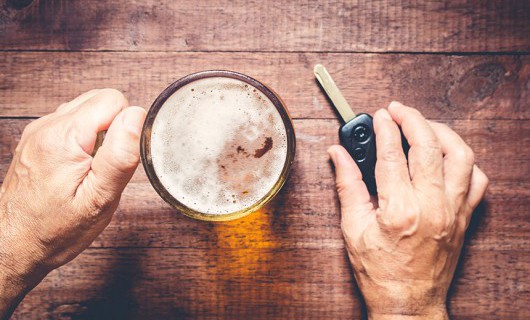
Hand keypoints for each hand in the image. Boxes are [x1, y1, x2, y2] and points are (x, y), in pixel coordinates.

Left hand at [0, 89, 145, 317]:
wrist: (14, 245)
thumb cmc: (56, 230)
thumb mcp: (99, 199)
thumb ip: (120, 154)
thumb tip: (136, 116)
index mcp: (64, 137)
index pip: (114, 100)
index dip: (127, 128)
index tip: (117, 158)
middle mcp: (46, 127)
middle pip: (100, 100)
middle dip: (114, 129)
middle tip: (105, 167)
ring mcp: (38, 131)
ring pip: (87, 109)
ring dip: (99, 133)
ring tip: (91, 169)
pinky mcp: (36, 138)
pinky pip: (72, 121)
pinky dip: (84, 139)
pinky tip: (78, 168)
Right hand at [328, 102, 487, 319]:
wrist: (408, 303)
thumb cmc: (379, 272)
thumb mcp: (353, 229)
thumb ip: (347, 186)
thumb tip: (337, 155)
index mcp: (399, 210)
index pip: (393, 155)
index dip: (384, 129)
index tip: (379, 115)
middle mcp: (432, 207)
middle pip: (428, 146)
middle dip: (412, 119)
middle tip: (398, 110)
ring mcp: (453, 211)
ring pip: (460, 156)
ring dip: (442, 133)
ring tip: (424, 125)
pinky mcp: (464, 217)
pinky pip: (476, 180)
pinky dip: (464, 160)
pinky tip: (446, 156)